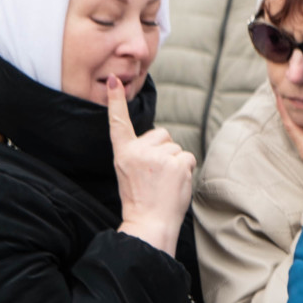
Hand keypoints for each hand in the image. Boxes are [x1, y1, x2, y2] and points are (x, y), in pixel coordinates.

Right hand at [108, 77, 193, 255]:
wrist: (149, 222)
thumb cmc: (141, 198)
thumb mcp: (129, 171)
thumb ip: (140, 152)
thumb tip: (162, 138)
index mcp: (123, 153)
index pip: (118, 123)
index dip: (116, 101)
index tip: (115, 81)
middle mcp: (138, 151)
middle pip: (161, 134)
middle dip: (164, 150)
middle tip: (156, 173)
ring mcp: (158, 157)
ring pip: (176, 146)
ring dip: (175, 161)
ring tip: (164, 181)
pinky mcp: (177, 164)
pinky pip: (188, 156)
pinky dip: (186, 168)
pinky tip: (175, 183)